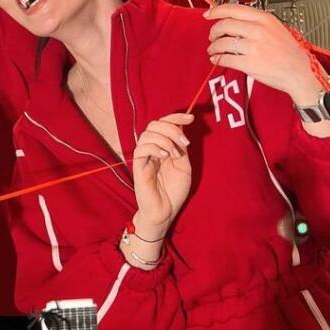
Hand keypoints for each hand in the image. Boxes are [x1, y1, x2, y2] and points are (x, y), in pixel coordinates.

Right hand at [132, 113, 193, 234]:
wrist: (165, 212)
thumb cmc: (174, 192)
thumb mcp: (184, 166)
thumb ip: (181, 148)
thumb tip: (181, 128)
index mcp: (163, 147)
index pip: (165, 124)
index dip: (176, 117)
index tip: (191, 118)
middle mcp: (152, 149)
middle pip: (155, 124)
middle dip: (172, 128)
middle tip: (185, 143)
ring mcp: (144, 157)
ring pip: (148, 134)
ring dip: (165, 139)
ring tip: (174, 154)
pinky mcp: (138, 166)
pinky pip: (142, 148)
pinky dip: (155, 147)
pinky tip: (164, 156)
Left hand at [206, 4, 322, 104]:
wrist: (299, 71)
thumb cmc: (288, 51)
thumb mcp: (275, 27)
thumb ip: (256, 22)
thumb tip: (233, 20)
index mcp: (264, 19)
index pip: (234, 9)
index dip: (217, 11)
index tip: (208, 14)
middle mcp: (258, 30)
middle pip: (225, 25)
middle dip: (214, 31)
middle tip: (212, 36)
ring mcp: (253, 47)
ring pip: (223, 43)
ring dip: (214, 47)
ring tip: (213, 50)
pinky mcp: (249, 64)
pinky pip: (226, 59)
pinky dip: (218, 59)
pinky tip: (217, 59)